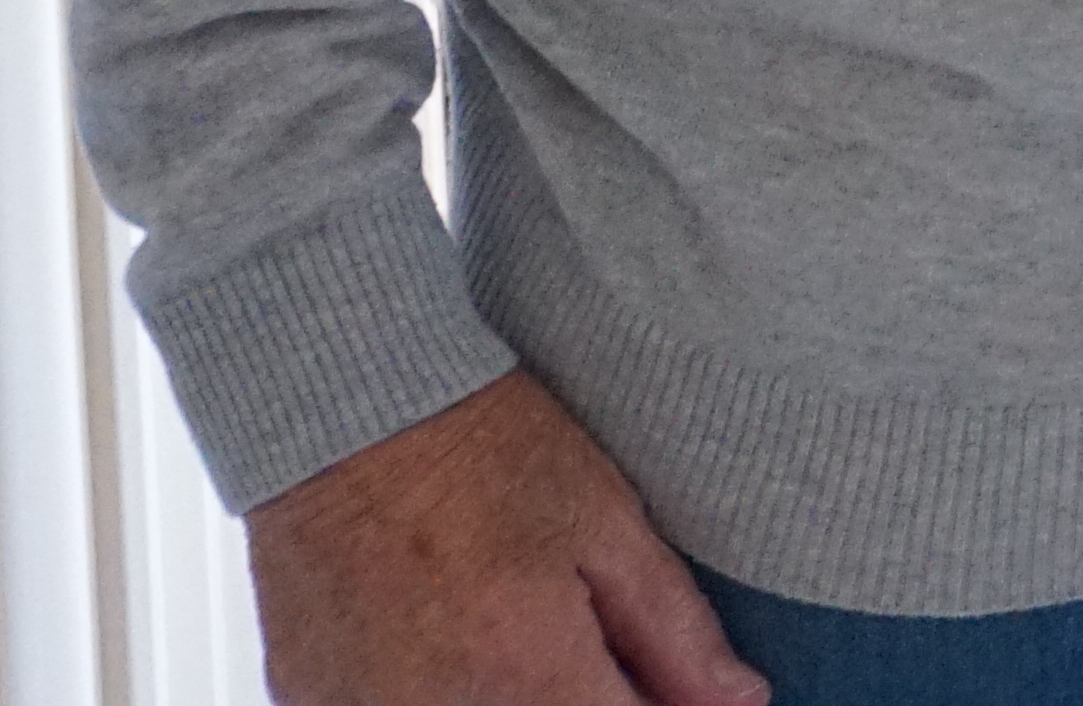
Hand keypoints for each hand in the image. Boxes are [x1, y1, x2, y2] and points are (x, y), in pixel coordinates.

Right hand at [242, 371, 762, 705]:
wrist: (341, 407)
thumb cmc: (481, 449)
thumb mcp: (606, 523)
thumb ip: (675, 632)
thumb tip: (742, 705)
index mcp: (529, 675)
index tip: (664, 685)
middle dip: (584, 698)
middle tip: (577, 643)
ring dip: (512, 692)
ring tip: (502, 627)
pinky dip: (438, 689)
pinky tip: (442, 640)